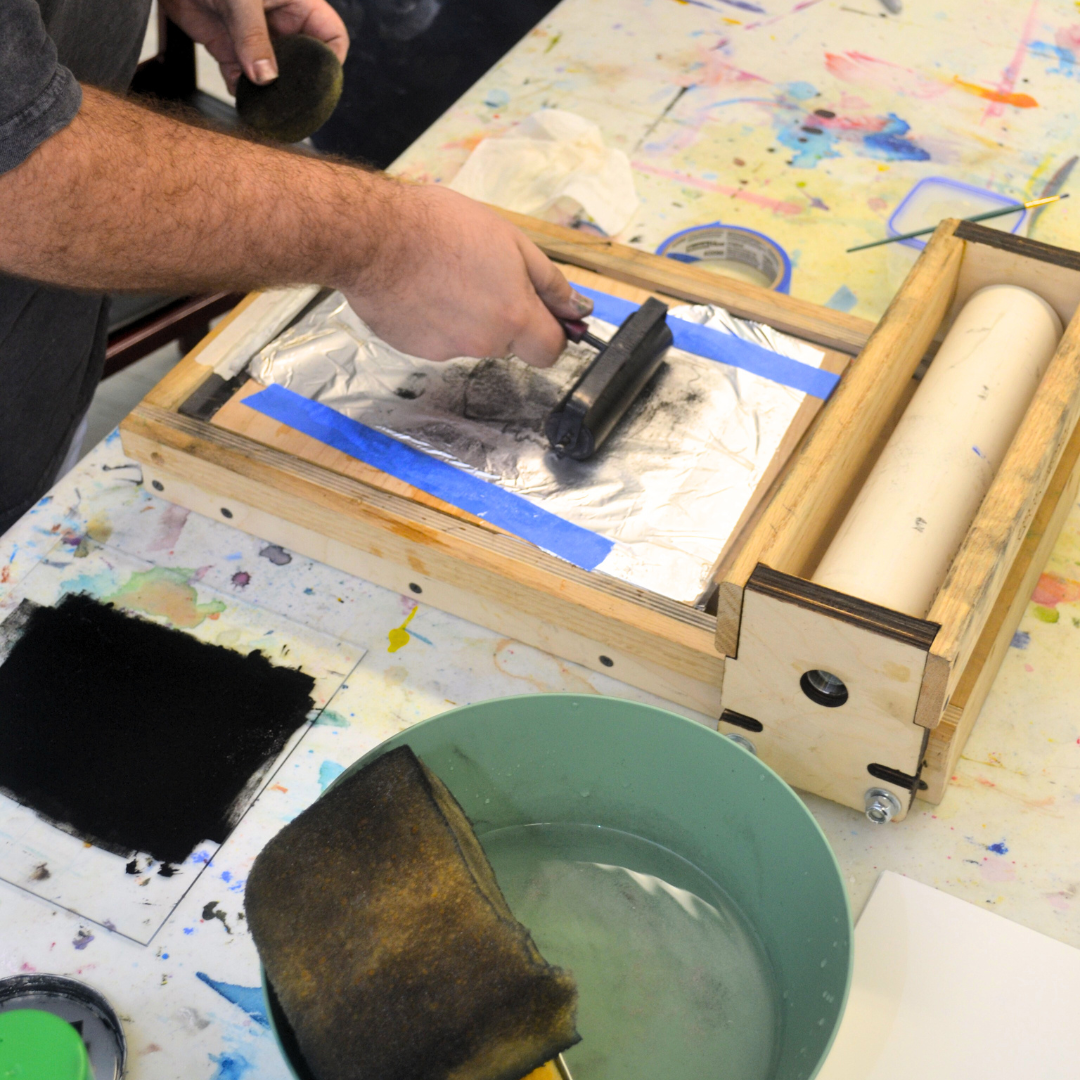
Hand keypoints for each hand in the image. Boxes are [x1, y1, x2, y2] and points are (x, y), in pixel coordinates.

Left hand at [159, 0, 348, 91]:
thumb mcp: (240, 0)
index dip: (331, 61)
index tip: (319, 81)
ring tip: (264, 102)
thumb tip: (266, 77)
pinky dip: (241, 90)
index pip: (332, 37)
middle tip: (290, 99)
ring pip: (273, 75)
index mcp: (298, 4)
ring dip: (268, 91)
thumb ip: (253, 37)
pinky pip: (244, 79)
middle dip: (297, 83)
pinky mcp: (230, 49)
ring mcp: (256, 39)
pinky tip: (239, 92)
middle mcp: (280, 23)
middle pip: (304, 62)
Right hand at [342, 185, 593, 366]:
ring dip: (468, 315)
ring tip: (444, 274)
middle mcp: (483, 344)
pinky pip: (437, 337)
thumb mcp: (511, 241)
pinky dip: (435, 318)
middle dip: (506, 318)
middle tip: (483, 275)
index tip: (540, 312)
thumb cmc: (444, 226)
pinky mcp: (413, 350)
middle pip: (509, 344)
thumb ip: (549, 282)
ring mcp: (445, 351)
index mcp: (514, 319)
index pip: (550, 351)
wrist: (373, 235)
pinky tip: (420, 286)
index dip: (550, 332)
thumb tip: (578, 311)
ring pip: (472, 340)